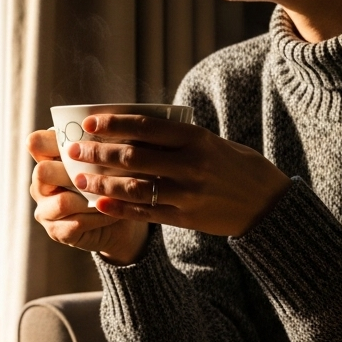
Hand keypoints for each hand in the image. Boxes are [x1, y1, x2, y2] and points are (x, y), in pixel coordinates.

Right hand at [28, 128, 149, 263]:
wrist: (122, 215)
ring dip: (91, 199)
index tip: (79, 145)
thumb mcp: (108, 158)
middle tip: (100, 174)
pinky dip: (98, 217)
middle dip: (73, 173)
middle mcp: (40, 183)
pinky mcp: (56, 231)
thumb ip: (100, 144)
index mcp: (47, 158)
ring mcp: (45, 209)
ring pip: (62, 201)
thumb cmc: (113, 179)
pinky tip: (111, 213)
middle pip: (43, 171)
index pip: (35, 143)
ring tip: (112, 197)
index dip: (52, 141)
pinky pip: (76, 223)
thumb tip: (110, 127)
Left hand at [65, 113, 290, 236]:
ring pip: (134, 187)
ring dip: (102, 182)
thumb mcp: (210, 141)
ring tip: (80, 178)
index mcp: (195, 138)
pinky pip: (146, 212)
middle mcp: (190, 164)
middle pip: (133, 157)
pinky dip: (120, 207)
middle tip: (74, 151)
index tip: (88, 123)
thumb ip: (176, 137)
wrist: (267, 203)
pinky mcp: (186, 218)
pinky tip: (99, 202)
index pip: (145, 127)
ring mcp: (187, 193)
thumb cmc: (234, 165)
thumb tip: (132, 128)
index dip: (113, 124)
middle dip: (98, 153)